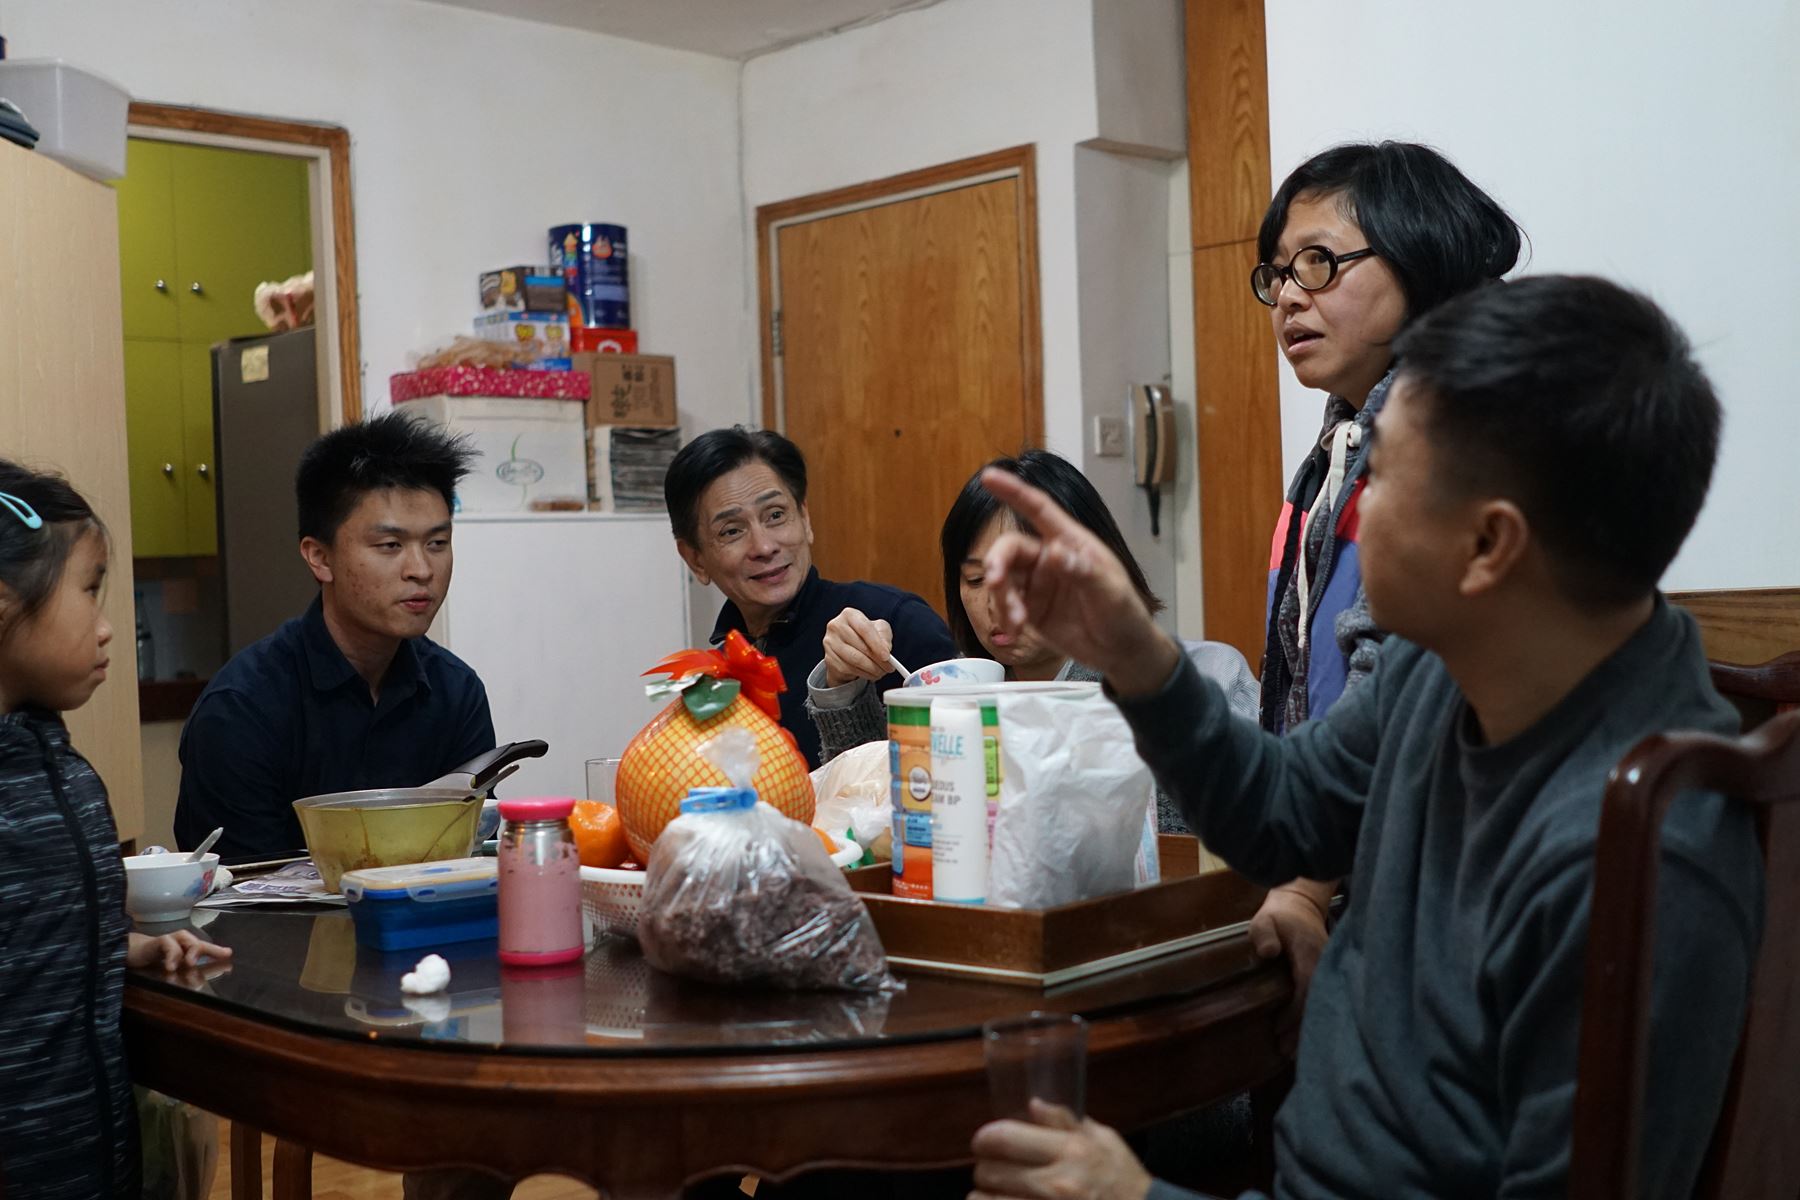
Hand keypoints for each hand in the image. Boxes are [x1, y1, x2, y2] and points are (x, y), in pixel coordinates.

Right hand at [127, 929, 232, 972]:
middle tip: (219, 959)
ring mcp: (173, 940)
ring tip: (192, 963)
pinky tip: (170, 966)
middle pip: (201, 944)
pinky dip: (172, 955)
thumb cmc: (155, 961)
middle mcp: (184, 942)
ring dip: (192, 953)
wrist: (132, 952)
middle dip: (211, 951)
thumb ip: (187, 975)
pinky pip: (169, 945)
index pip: (208, 950)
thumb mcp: (174, 970)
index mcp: (189, 949)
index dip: (219, 952)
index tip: (230, 956)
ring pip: (190, 942)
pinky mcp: (159, 941)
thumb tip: (201, 983)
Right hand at [822, 607, 895, 687]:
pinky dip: (863, 674)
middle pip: (861, 646)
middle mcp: (836, 626)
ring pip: (855, 660)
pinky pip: (849, 669)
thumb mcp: (878, 629)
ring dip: (872, 669)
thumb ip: (884, 635)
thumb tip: (885, 648)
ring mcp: (830, 643)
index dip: (877, 644)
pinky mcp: (829, 658)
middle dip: (878, 660)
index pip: (865, 629)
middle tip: (889, 667)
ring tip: (881, 671)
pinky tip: (870, 673)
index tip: (886, 656)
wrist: (846, 648)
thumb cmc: (863, 635)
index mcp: (849, 615)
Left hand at [970, 1100, 1153, 1199]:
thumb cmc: (1125, 1183)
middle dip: (985, 1169)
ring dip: (984, 1197)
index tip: (984, 1142)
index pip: (1004, 1138)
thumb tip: (1033, 1104)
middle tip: (993, 1171)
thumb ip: (1067, 1122)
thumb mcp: (1105, 1142)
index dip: (984, 1139)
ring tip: (997, 1194)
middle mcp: (1056, 1185)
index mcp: (1071, 1153)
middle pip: (989, 1172)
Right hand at [977, 469, 1175, 696]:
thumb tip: (1055, 552)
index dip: (1014, 491)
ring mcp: (1036, 584)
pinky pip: (1005, 605)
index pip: (1039, 509)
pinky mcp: (1029, 609)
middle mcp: (1048, 557)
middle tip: (995, 582)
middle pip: (1010, 547)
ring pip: (1003, 577)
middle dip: (997, 561)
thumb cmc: (1124, 614)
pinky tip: (1015, 632)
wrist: (1121, 653)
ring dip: (1001, 597)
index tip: (988, 477)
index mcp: (1071, 542)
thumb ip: (1084, 572)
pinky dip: (1004, 616)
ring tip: (1016, 622)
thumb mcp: (1111, 593)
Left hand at [1247, 878, 1332, 1054]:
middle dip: (1301, 1030)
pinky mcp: (1326, 976)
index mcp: (1310, 953)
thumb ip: (1264, 934)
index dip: (1294, 1011)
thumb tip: (1269, 953)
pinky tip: (1302, 1039)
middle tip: (1284, 1052)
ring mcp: (1328, 971)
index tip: (1278, 1028)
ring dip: (1307, 1029)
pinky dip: (1312, 1020)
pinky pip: (1321, 1001)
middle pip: (1317, 1004)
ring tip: (1291, 1054)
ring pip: (1321, 1006)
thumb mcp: (1264, 919)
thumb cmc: (1279, 915)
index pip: (1306, 987)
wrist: (1300, 905)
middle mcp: (1324, 965)